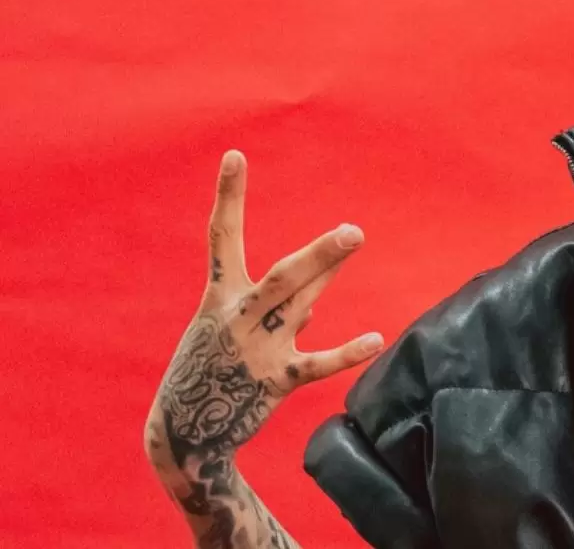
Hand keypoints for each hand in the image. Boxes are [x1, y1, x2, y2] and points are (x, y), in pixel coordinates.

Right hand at [145, 150, 383, 479]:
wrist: (183, 432)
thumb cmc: (210, 371)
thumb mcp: (230, 331)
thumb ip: (277, 314)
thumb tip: (313, 309)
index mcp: (219, 298)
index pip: (222, 237)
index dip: (228, 196)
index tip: (234, 155)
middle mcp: (237, 317)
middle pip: (282, 275)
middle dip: (317, 252)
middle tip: (353, 229)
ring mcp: (257, 348)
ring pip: (299, 302)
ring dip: (327, 271)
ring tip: (355, 237)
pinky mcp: (274, 381)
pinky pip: (316, 363)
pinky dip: (346, 351)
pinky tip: (375, 338)